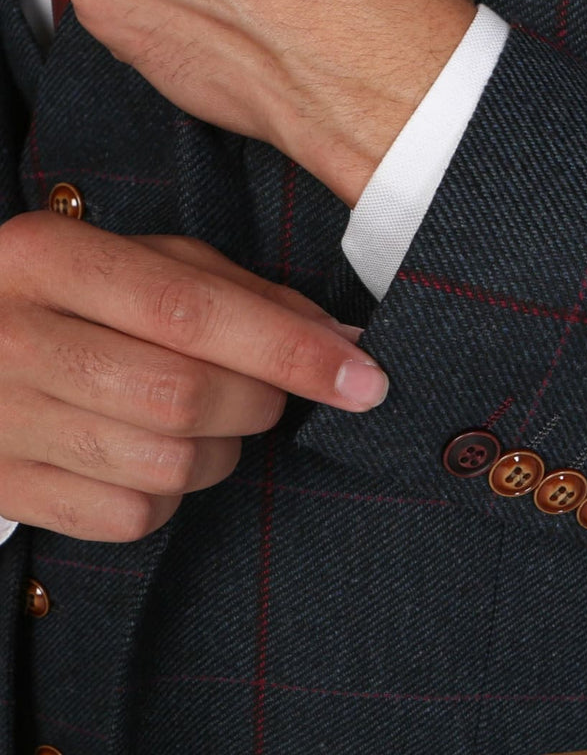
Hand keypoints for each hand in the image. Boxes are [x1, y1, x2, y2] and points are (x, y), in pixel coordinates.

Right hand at [0, 213, 385, 541]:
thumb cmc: (71, 298)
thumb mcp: (141, 263)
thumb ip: (239, 293)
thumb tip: (341, 343)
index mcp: (48, 258)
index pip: (188, 310)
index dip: (287, 349)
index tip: (361, 377)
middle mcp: (12, 338)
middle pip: (182, 396)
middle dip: (258, 401)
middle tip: (265, 391)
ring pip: (166, 467)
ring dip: (220, 452)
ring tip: (204, 419)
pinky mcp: (5, 486)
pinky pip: (132, 517)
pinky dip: (171, 495)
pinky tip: (151, 454)